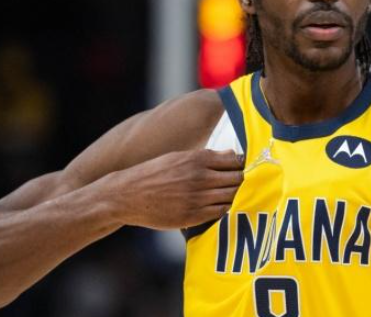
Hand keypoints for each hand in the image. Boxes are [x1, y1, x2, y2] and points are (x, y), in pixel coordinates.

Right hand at [103, 149, 243, 229]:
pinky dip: (226, 208)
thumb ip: (205, 157)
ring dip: (236, 195)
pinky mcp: (193, 216)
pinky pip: (221, 211)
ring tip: (235, 195)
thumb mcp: (178, 157)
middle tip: (243, 183)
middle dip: (242, 180)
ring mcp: (198, 198)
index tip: (243, 168)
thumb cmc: (153, 174)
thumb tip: (231, 155)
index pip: (235, 160)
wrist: (127, 196)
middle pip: (237, 178)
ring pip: (232, 196)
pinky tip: (222, 205)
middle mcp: (200, 177)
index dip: (242, 164)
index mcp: (197, 159)